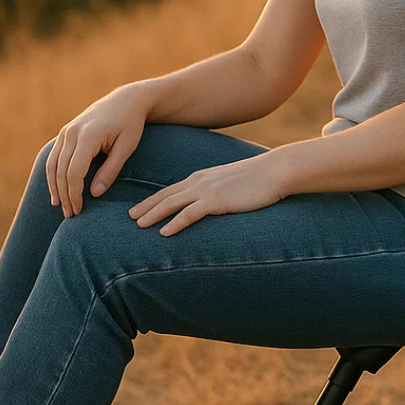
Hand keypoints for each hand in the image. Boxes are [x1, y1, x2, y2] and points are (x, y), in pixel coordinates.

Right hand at [46, 84, 151, 217]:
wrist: (125, 100)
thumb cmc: (130, 124)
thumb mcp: (126, 147)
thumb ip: (111, 170)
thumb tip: (94, 194)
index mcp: (88, 136)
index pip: (74, 171)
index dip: (74, 194)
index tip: (80, 210)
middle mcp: (72, 132)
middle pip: (61, 170)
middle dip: (64, 195)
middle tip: (71, 215)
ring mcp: (66, 131)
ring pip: (52, 164)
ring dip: (55, 188)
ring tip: (61, 207)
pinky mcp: (65, 132)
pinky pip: (53, 157)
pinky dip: (53, 175)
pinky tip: (57, 191)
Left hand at [127, 152, 286, 235]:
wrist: (275, 171)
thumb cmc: (258, 179)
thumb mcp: (231, 183)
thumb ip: (217, 191)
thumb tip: (212, 202)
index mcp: (201, 178)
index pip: (170, 190)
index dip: (152, 200)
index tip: (138, 209)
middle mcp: (199, 182)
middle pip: (166, 195)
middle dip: (146, 206)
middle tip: (128, 218)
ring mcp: (207, 190)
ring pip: (173, 203)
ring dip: (154, 214)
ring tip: (138, 224)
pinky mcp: (217, 200)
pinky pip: (191, 213)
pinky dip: (175, 223)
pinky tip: (164, 233)